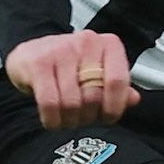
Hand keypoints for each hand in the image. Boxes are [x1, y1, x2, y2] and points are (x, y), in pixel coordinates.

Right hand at [6, 28, 138, 130]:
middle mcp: (87, 42)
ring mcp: (61, 50)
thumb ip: (117, 86)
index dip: (115, 106)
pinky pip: (50, 102)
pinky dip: (52, 119)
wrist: (30, 54)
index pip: (118, 81)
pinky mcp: (38, 62)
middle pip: (94, 96)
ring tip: (66, 119)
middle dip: (88, 116)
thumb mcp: (98, 72)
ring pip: (72, 103)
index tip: (108, 117)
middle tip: (82, 118)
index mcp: (108, 45)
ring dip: (69, 120)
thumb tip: (133, 99)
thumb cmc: (69, 65)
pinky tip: (52, 119)